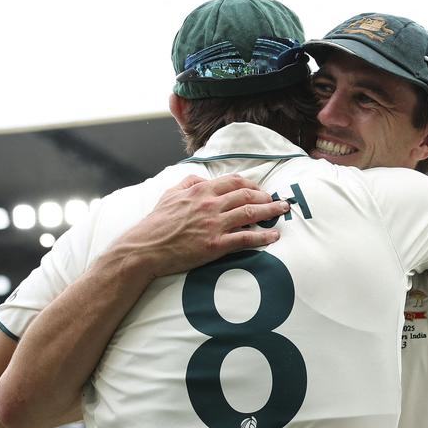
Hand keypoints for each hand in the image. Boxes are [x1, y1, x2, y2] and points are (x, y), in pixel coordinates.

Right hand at [119, 175, 287, 276]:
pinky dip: (263, 237)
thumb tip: (202, 179)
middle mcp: (210, 205)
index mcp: (200, 191)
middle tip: (277, 200)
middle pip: (247, 194)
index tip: (259, 188)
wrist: (144, 248)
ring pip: (250, 213)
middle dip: (266, 196)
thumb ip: (188, 183)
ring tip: (283, 210)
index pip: (233, 181)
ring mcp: (214, 224)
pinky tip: (274, 237)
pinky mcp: (215, 245)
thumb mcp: (170, 195)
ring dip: (271, 211)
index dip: (251, 183)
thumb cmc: (156, 223)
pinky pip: (246, 238)